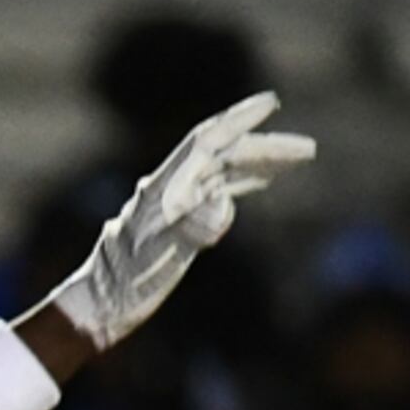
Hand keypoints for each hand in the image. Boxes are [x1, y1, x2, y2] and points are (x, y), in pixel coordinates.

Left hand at [52, 92, 314, 349]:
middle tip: (307, 150)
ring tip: (297, 160)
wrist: (101, 305)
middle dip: (264, 147)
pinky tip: (264, 183)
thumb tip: (223, 203)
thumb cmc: (126, 281)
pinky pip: (218, 192)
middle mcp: (170, 189)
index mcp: (163, 188)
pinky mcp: (180, 223)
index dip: (238, 120)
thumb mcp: (159, 254)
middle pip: (223, 155)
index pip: (206, 143)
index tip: (270, 103)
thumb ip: (192, 227)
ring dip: (259, 163)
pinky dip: (244, 183)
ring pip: (224, 172)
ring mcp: (175, 204)